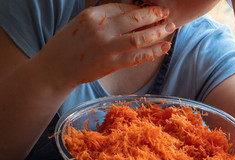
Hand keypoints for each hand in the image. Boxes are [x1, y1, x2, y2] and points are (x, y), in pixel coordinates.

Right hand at [34, 3, 175, 89]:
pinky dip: (153, 52)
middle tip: (166, 15)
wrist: (56, 69)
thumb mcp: (82, 25)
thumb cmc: (67, 46)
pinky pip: (137, 57)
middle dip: (153, 15)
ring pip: (139, 38)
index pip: (122, 8)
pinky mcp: (112, 64)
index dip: (139, 9)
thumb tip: (127, 17)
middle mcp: (101, 29)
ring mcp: (108, 48)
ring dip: (157, 33)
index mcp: (92, 15)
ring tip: (170, 29)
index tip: (149, 11)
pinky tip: (164, 47)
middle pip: (134, 19)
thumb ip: (103, 21)